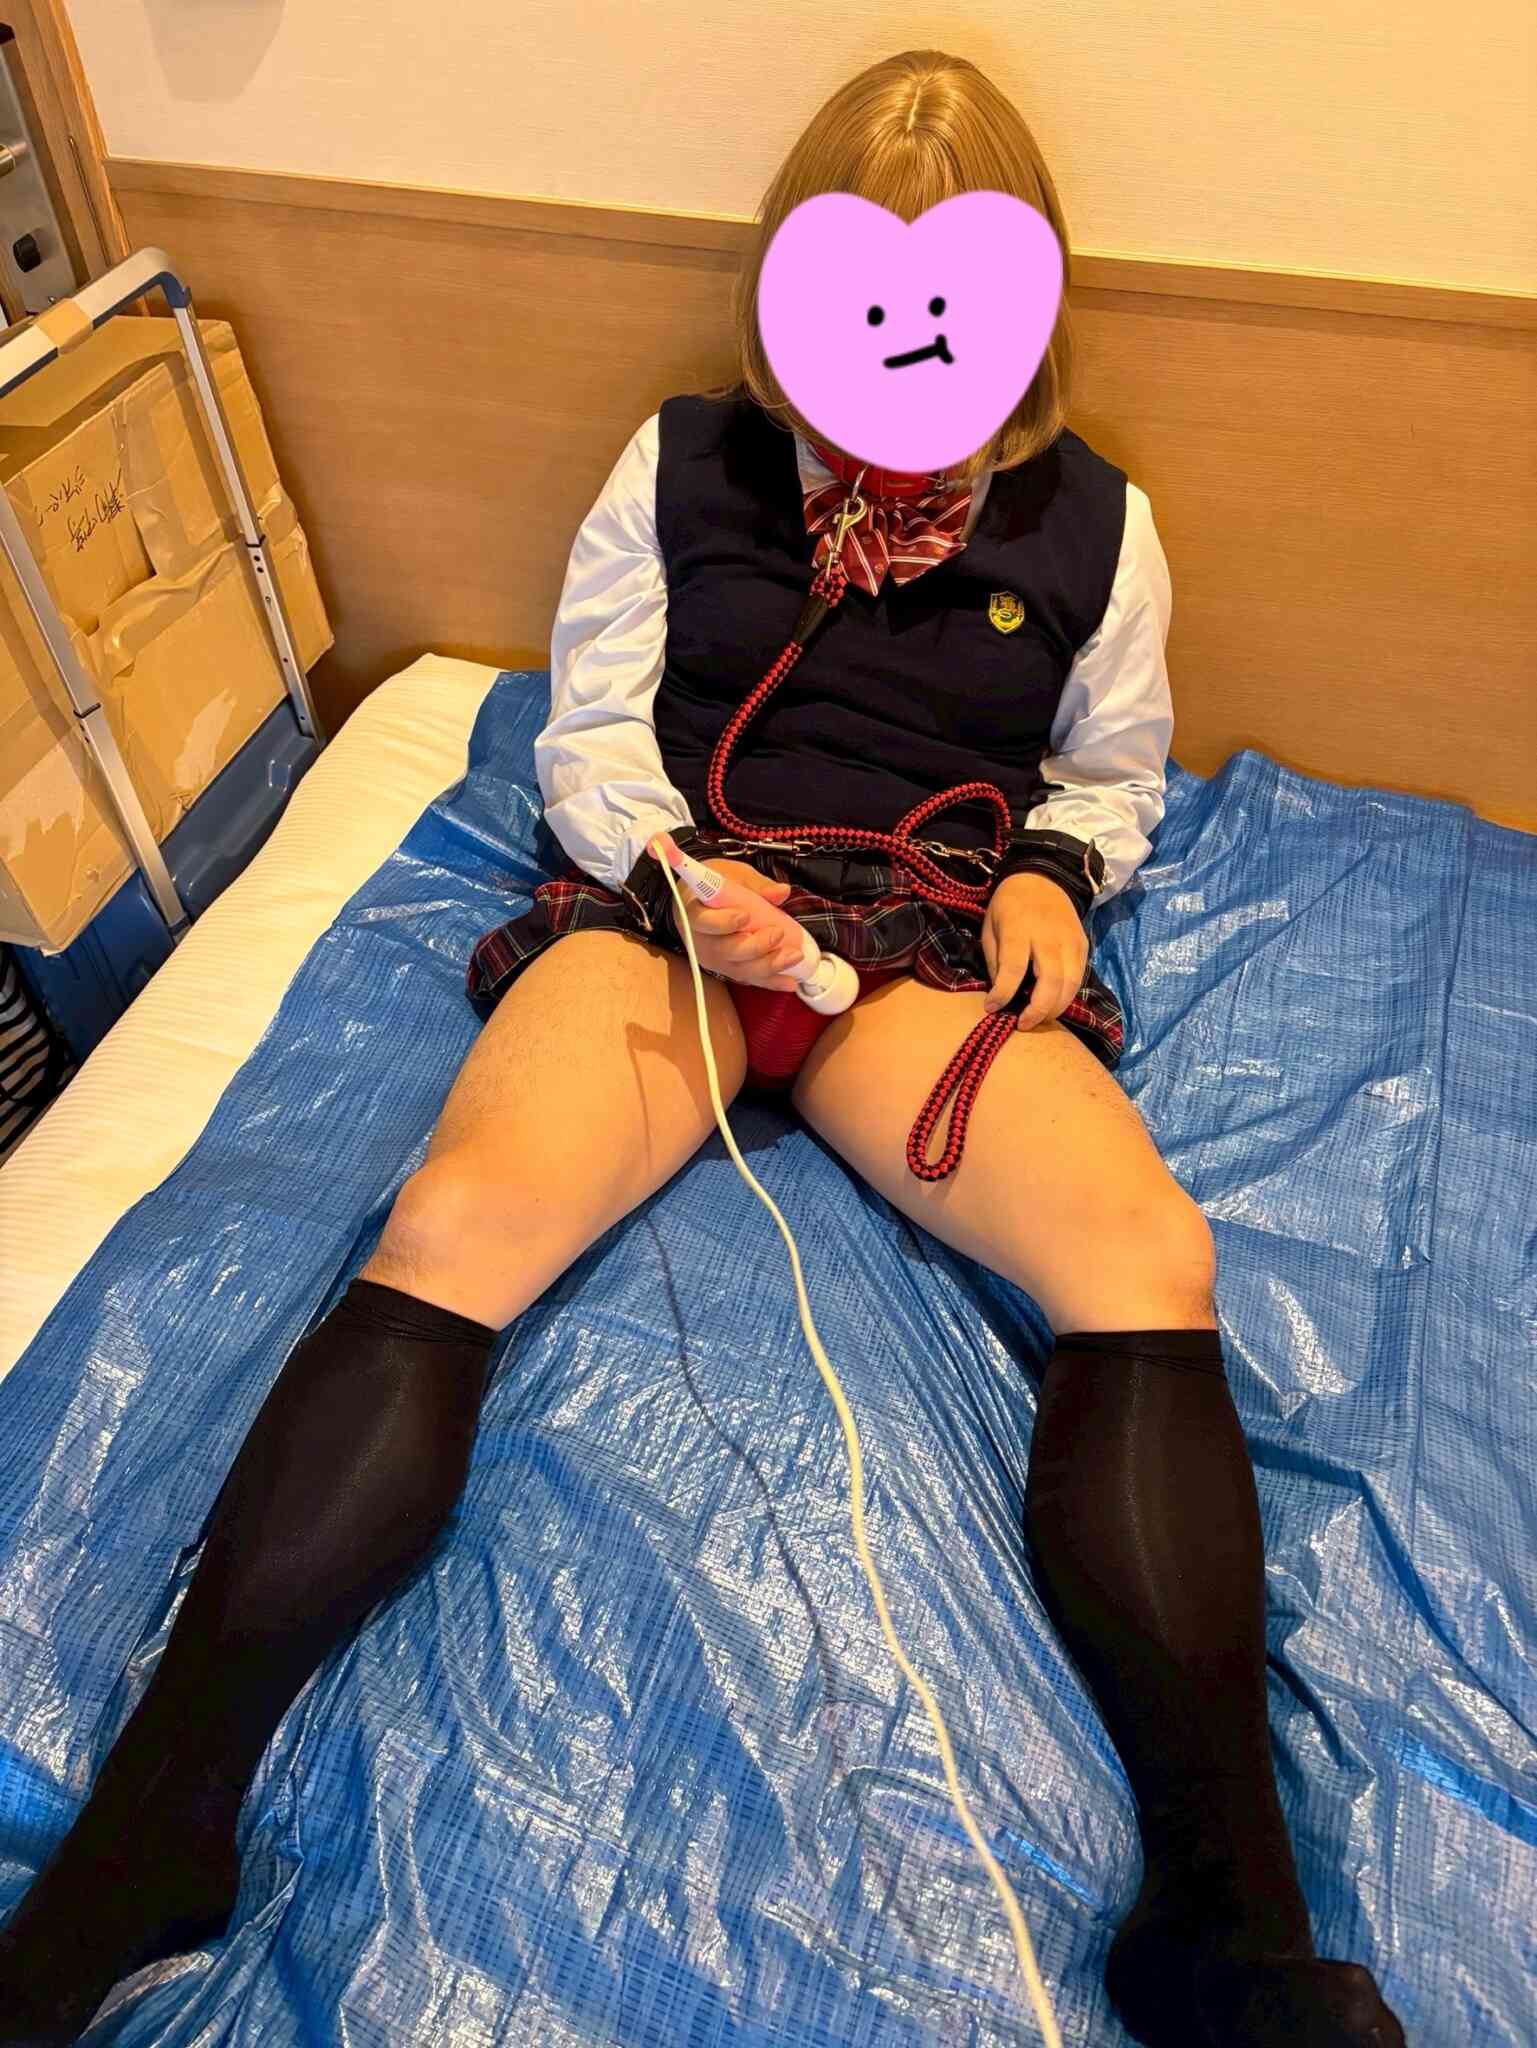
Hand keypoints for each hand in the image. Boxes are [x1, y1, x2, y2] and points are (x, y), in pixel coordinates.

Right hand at [668, 857, 804, 991]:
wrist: (702, 901)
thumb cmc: (718, 885)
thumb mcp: (734, 875)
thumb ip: (757, 884)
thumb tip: (782, 891)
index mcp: (694, 912)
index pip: (703, 921)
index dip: (723, 922)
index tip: (744, 916)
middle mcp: (700, 941)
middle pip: (725, 950)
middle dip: (754, 946)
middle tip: (777, 934)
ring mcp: (713, 959)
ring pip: (739, 968)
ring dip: (768, 965)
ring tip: (794, 956)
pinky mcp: (727, 969)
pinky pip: (749, 978)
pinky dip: (771, 981)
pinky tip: (790, 981)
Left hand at [979, 872, 1088, 1031]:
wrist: (1042, 879)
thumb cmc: (1008, 906)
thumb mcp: (990, 928)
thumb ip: (995, 961)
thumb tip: (1000, 996)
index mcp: (1019, 928)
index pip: (1014, 967)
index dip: (1003, 993)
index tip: (991, 1008)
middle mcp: (1049, 936)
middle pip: (1051, 980)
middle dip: (1038, 1010)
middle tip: (1022, 1024)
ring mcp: (1071, 941)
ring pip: (1071, 984)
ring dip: (1055, 1009)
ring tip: (1037, 1019)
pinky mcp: (1083, 946)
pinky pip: (1079, 978)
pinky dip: (1067, 996)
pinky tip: (1052, 1004)